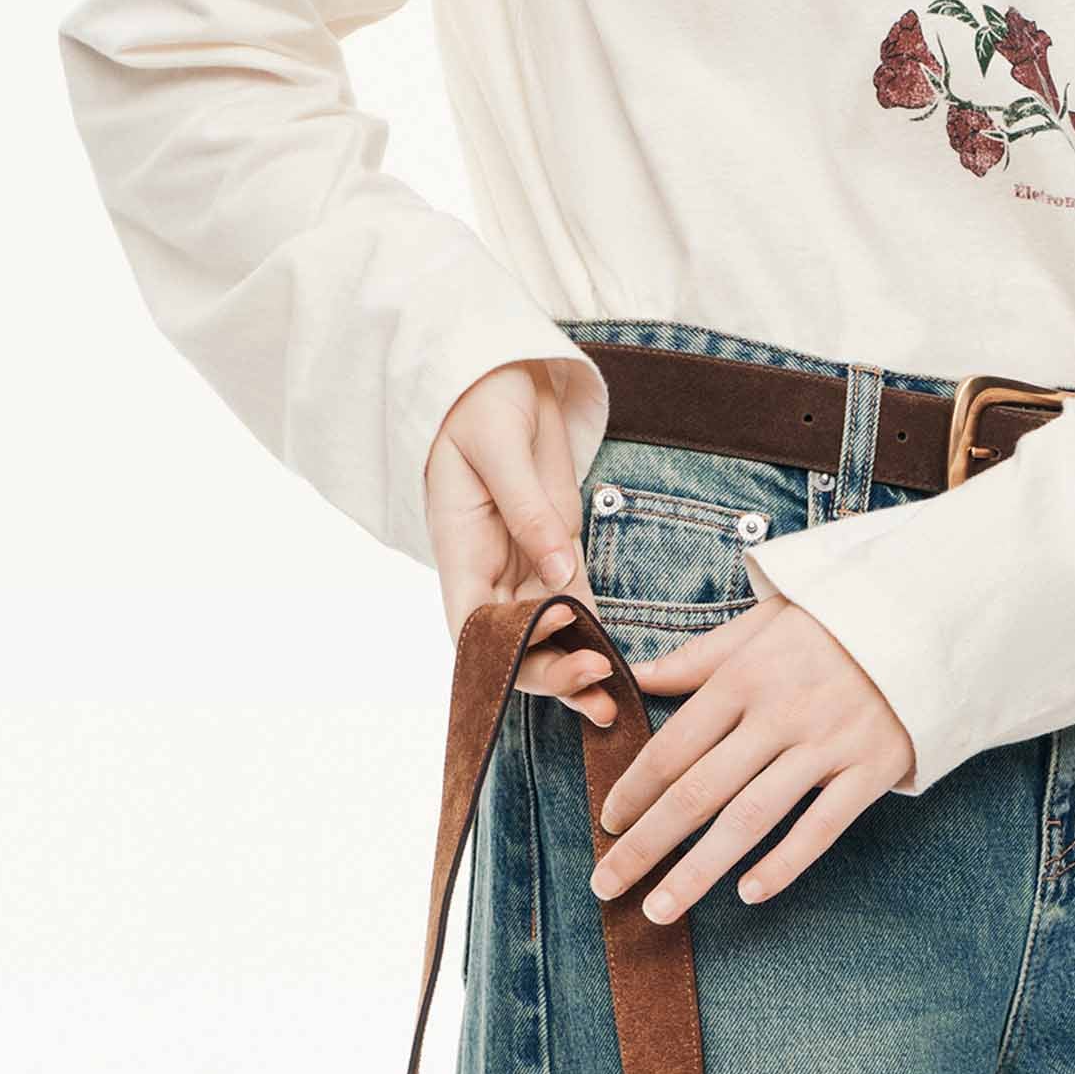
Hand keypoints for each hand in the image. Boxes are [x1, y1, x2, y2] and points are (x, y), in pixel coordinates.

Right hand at [423, 357, 621, 728]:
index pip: (470, 623)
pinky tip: (615, 663)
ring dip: (573, 668)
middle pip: (510, 641)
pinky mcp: (555, 545)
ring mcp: (522, 560)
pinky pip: (572, 600)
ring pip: (544, 632)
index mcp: (459, 546)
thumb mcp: (500, 447)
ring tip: (612, 702)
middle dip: (548, 672)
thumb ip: (528, 509)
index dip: (506, 649)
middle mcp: (487, 567)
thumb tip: (557, 571)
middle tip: (596, 686)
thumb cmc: (482, 401)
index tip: (554, 642)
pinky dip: (592, 633)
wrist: (499, 372)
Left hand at [586, 587, 916, 925]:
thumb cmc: (833, 622)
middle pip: (699, 790)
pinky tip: (748, 893)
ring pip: (750, 818)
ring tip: (660, 910)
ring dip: (699, 870)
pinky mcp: (869, 769)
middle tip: (608, 884)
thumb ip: (698, 658)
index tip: (606, 824)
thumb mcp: (761, 623)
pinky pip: (821, 828)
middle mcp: (780, 713)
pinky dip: (784, 863)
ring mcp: (826, 745)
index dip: (634, 789)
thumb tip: (635, 676)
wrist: (925, 616)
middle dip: (647, 844)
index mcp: (745, 676)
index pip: (674, 744)